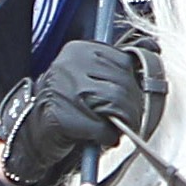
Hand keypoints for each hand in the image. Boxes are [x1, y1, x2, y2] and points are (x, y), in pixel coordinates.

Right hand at [0, 32, 166, 185]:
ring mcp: (64, 91)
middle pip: (122, 84)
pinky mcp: (62, 117)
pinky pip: (101, 127)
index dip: (135, 83)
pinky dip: (108, 137)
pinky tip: (103, 138)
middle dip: (133, 107)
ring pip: (115, 104)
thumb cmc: (67, 105)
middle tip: (131, 120)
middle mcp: (69, 66)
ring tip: (117, 129)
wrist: (33, 132)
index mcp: (78, 51)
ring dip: (123, 122)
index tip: (132, 98)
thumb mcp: (90, 76)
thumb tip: (153, 47)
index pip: (123, 61)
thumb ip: (117, 64)